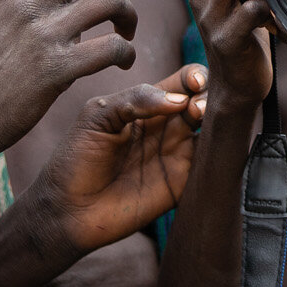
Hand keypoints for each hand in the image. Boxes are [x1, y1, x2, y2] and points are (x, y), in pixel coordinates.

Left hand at [31, 68, 206, 255]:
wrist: (67, 210)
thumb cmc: (76, 158)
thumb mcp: (98, 116)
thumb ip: (135, 99)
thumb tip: (179, 100)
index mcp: (146, 106)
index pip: (181, 83)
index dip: (194, 76)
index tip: (194, 83)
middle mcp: (166, 127)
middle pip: (202, 101)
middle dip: (208, 97)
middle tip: (196, 107)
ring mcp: (176, 154)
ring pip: (211, 130)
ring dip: (216, 121)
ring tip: (201, 119)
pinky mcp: (181, 182)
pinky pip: (209, 163)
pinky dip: (219, 151)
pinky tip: (214, 143)